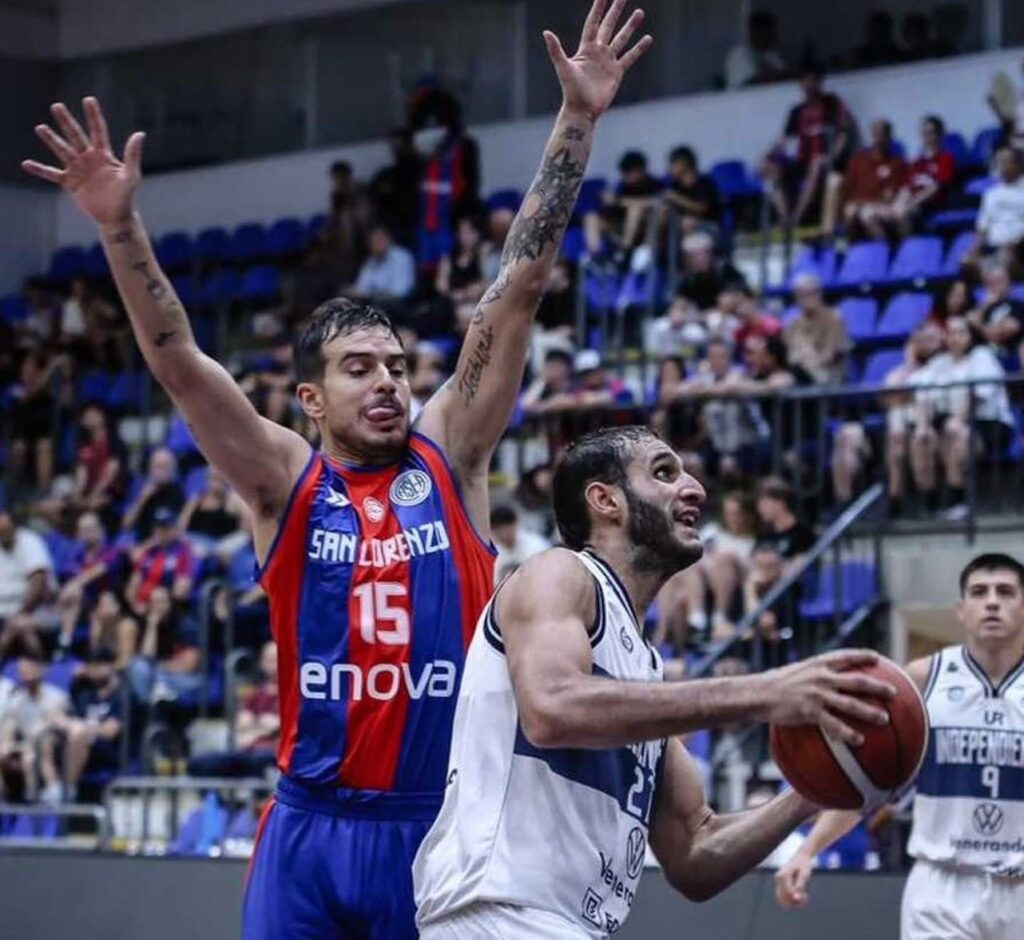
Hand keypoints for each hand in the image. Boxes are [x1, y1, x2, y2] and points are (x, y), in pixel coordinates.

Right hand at [23, 97, 143, 226]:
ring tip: (40, 128)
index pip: (98, 130)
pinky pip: (51, 174)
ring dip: (51, 140)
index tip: (89, 99)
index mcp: (104, 155)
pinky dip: (39, 170)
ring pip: (62, 151)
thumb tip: (140, 134)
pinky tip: (26, 164)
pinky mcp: (69, 183)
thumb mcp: (131, 175)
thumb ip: (133, 155)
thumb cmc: (126, 196)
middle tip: (56, 106)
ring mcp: (78, 169)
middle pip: (75, 136)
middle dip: (66, 121)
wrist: (115, 217)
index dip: (93, 116)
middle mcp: (88, 158)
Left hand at [543, 0, 652, 121]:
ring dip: (630, 26)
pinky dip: (639, 48)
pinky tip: (648, 38)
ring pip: (621, 39)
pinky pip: (630, 57)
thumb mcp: (563, 68)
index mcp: (586, 48)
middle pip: (608, 26)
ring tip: (639, 13)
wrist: (582, 110)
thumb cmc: (571, 91)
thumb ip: (556, 50)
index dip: (598, 8)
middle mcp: (598, 52)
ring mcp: (608, 61)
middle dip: (615, 11)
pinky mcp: (617, 73)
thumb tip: (546, 32)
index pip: (593, 23)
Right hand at [757, 649, 894, 746]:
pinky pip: (834, 724)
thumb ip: (812, 674)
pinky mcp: (810, 711)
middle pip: (857, 680)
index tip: (878, 658)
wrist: (757, 693)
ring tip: (885, 719)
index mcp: (817, 664)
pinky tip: (859, 740)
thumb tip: (825, 680)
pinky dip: (848, 732)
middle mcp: (821, 677)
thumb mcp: (795, 671)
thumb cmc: (774, 683)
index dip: (863, 656)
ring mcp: (817, 694)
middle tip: (894, 692)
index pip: (845, 656)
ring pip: (850, 703)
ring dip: (870, 711)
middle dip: (878, 686)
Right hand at [774, 850, 813, 908]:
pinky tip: (801, 895)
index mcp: (783, 875)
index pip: (788, 893)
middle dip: (794, 902)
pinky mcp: (781, 883)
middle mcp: (778, 878)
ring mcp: (778, 881)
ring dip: (793, 902)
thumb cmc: (804, 865)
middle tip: (804, 898)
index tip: (806, 896)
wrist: (802, 856)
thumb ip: (800, 886)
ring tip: (804, 897)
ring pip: (782, 898)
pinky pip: (784, 895)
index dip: (797, 898)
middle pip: (782, 898)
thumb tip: (796, 898)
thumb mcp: (804, 875)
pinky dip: (792, 899)